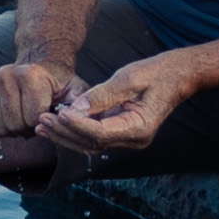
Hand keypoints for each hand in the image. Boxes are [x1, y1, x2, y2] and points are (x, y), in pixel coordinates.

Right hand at [0, 56, 81, 138]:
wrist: (39, 65)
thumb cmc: (57, 83)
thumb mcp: (75, 90)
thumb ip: (80, 104)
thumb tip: (79, 116)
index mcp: (31, 75)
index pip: (32, 117)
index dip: (42, 122)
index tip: (46, 113)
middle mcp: (6, 74)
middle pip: (14, 124)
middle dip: (26, 128)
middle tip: (32, 117)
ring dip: (12, 129)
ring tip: (21, 116)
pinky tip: (8, 115)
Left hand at [36, 49, 198, 154]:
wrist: (178, 76)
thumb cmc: (156, 73)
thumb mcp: (130, 78)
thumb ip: (102, 94)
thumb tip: (76, 108)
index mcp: (139, 128)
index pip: (101, 133)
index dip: (77, 125)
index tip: (59, 113)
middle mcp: (134, 139)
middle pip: (92, 144)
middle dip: (65, 133)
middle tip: (41, 121)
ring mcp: (128, 138)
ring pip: (90, 144)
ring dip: (65, 135)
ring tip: (41, 125)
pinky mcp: (121, 132)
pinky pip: (94, 137)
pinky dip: (75, 131)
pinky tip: (57, 122)